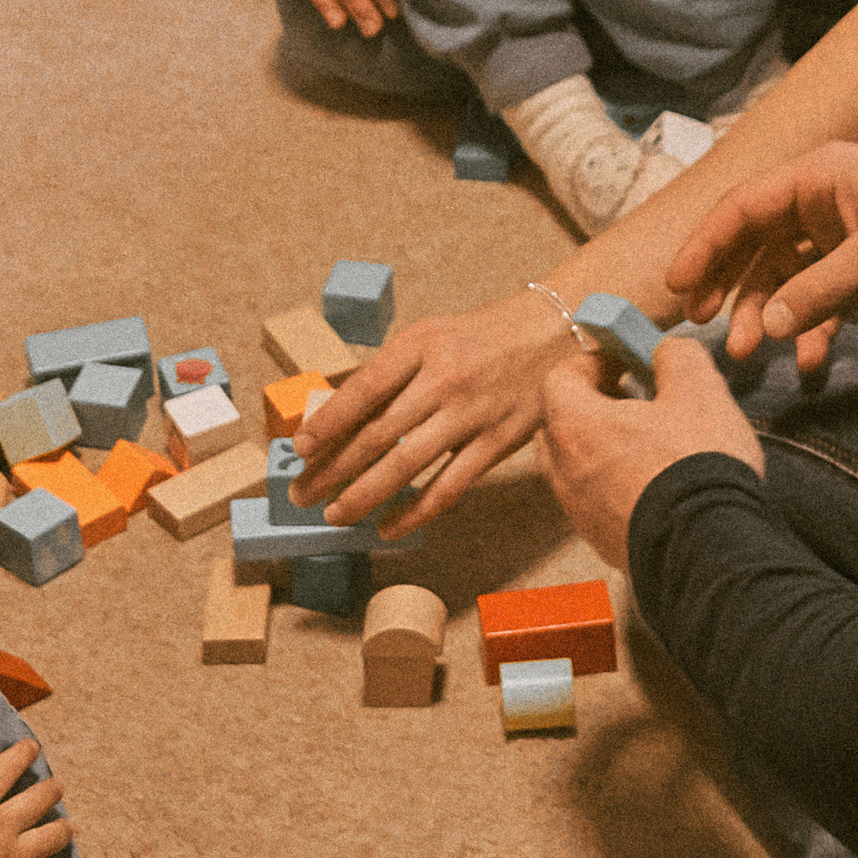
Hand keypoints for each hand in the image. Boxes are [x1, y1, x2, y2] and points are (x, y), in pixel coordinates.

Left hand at [291, 287, 575, 530]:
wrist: (558, 331)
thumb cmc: (485, 335)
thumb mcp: (432, 335)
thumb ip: (391, 371)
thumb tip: (338, 415)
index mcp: (422, 345)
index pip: (364, 388)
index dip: (327, 422)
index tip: (299, 449)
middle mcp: (444, 379)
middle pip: (377, 434)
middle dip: (332, 470)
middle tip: (301, 494)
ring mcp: (473, 414)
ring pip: (406, 466)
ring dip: (363, 496)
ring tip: (333, 516)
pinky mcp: (498, 442)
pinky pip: (449, 486)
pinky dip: (415, 511)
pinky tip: (388, 526)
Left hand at [538, 333, 765, 568]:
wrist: (709, 551)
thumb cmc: (697, 466)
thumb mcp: (699, 389)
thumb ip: (676, 356)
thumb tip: (665, 352)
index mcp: (575, 426)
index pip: (560, 378)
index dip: (592, 363)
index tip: (623, 362)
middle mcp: (565, 471)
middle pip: (562, 423)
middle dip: (594, 405)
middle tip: (635, 400)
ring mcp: (579, 512)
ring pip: (579, 465)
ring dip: (606, 448)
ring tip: (651, 444)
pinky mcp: (601, 542)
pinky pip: (598, 501)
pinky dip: (617, 486)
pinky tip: (658, 484)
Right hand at [666, 142, 857, 372]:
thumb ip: (820, 290)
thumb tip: (763, 326)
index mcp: (815, 177)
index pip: (742, 208)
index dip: (705, 246)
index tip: (677, 287)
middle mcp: (817, 200)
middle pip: (753, 243)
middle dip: (728, 286)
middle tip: (704, 327)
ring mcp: (835, 232)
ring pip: (781, 274)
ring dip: (764, 312)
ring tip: (748, 354)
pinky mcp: (856, 262)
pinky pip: (817, 295)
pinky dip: (808, 325)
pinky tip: (806, 359)